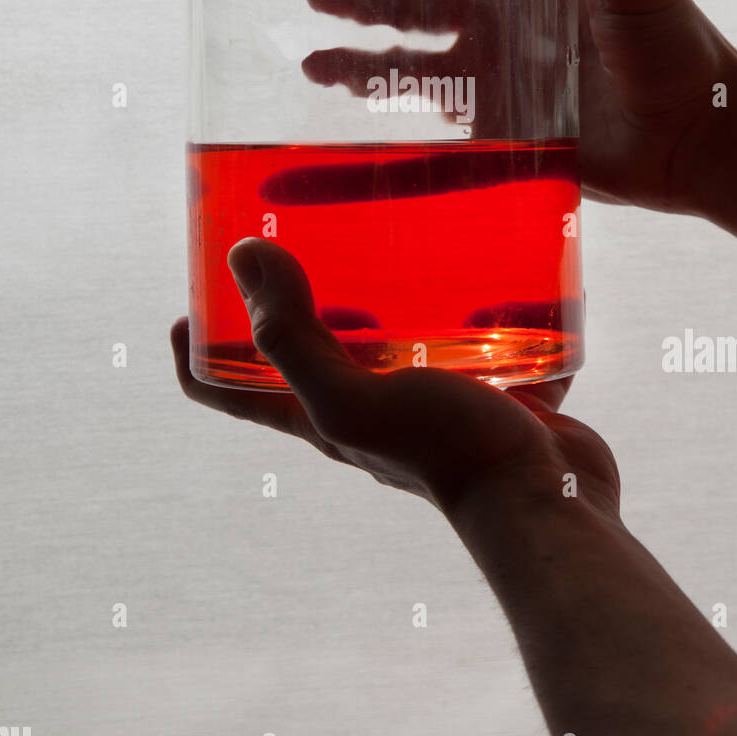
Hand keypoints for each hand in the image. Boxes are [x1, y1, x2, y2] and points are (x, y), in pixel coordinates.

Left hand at [171, 237, 619, 523]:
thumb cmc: (445, 452)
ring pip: (384, 339)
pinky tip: (470, 264)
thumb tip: (244, 255)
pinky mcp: (480, 390)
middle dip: (293, 300)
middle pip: (306, 353)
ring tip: (384, 238)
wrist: (548, 498)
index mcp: (318, 415)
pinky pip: (459, 337)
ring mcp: (421, 401)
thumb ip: (292, 337)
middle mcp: (362, 410)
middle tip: (296, 238)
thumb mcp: (351, 397)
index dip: (194, 350)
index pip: (228, 390)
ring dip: (377, 295)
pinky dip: (457, 304)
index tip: (189, 300)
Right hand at [301, 0, 734, 213]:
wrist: (700, 138)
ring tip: (312, 62)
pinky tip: (339, 147)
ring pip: (412, 66)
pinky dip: (383, 150)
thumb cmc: (676, 44)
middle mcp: (505, 19)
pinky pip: (430, 143)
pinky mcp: (499, 137)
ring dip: (360, 62)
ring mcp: (497, 79)